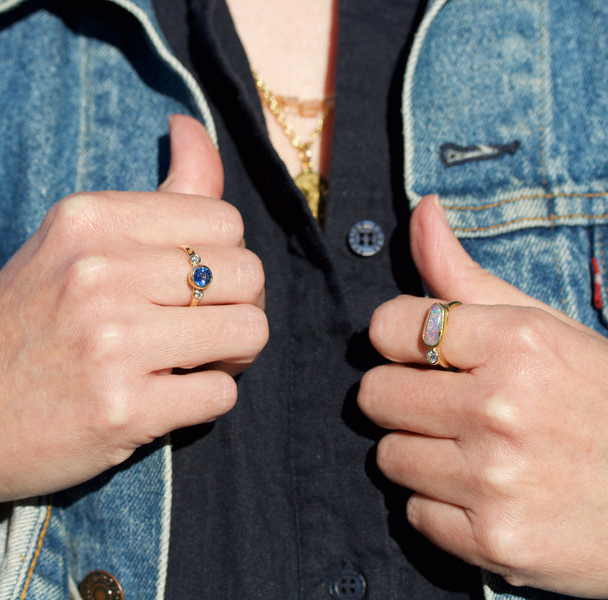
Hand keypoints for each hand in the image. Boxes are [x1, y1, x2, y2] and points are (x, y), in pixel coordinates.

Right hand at [0, 115, 267, 509]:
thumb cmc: (23, 325)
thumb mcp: (72, 243)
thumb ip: (153, 195)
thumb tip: (189, 125)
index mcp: (88, 219)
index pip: (224, 218)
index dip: (224, 256)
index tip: (194, 287)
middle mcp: (99, 272)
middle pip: (247, 273)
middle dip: (239, 305)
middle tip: (201, 329)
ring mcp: (111, 343)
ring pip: (250, 332)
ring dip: (231, 355)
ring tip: (191, 363)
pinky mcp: (123, 409)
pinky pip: (222, 394)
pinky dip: (205, 399)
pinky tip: (165, 398)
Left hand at [359, 195, 607, 596]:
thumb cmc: (601, 405)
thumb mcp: (548, 330)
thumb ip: (469, 277)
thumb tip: (422, 211)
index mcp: (518, 343)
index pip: (389, 325)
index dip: (402, 341)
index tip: (428, 355)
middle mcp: (501, 408)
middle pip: (374, 393)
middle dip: (405, 399)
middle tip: (452, 409)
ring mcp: (495, 479)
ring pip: (388, 457)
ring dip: (421, 456)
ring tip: (476, 456)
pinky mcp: (492, 542)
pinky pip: (413, 514)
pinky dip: (441, 508)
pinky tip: (488, 498)